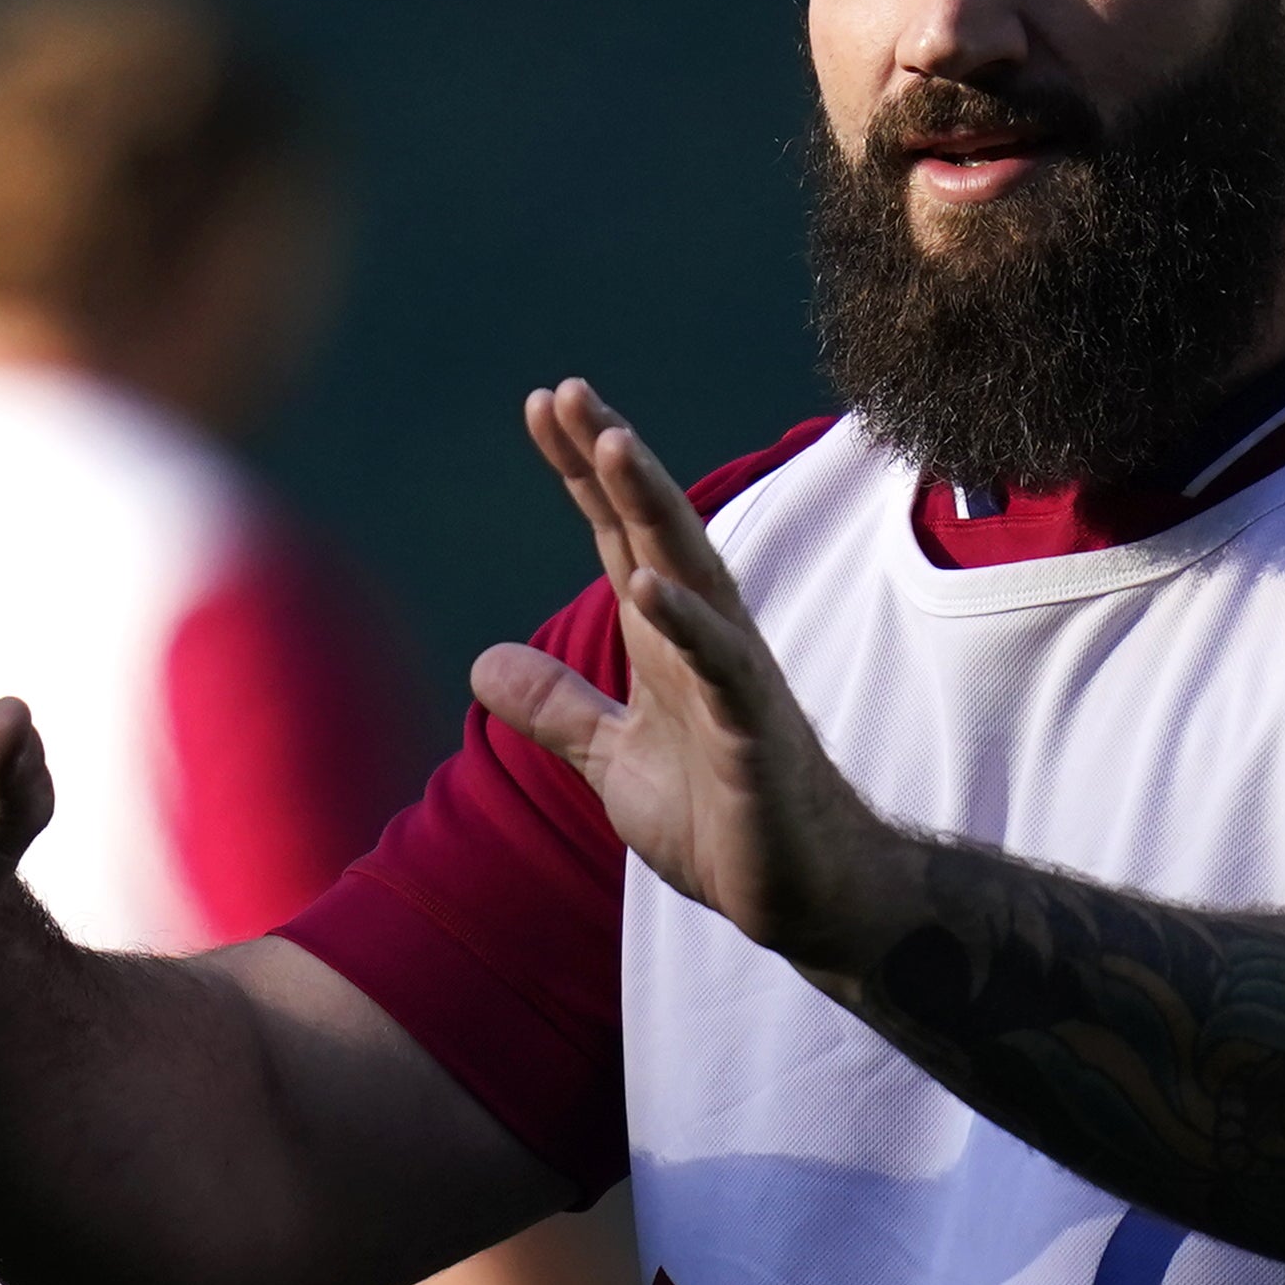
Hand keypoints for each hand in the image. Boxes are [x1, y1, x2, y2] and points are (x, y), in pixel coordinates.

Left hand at [469, 380, 907, 974]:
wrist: (801, 893)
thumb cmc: (720, 817)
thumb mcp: (612, 760)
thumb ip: (556, 709)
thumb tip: (483, 662)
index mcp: (665, 638)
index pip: (616, 534)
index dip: (581, 472)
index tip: (544, 404)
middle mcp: (702, 637)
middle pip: (653, 528)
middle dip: (613, 459)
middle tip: (569, 391)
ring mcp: (733, 678)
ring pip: (692, 572)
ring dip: (652, 507)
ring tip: (612, 444)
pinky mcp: (755, 731)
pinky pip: (720, 666)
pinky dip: (686, 623)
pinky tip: (646, 585)